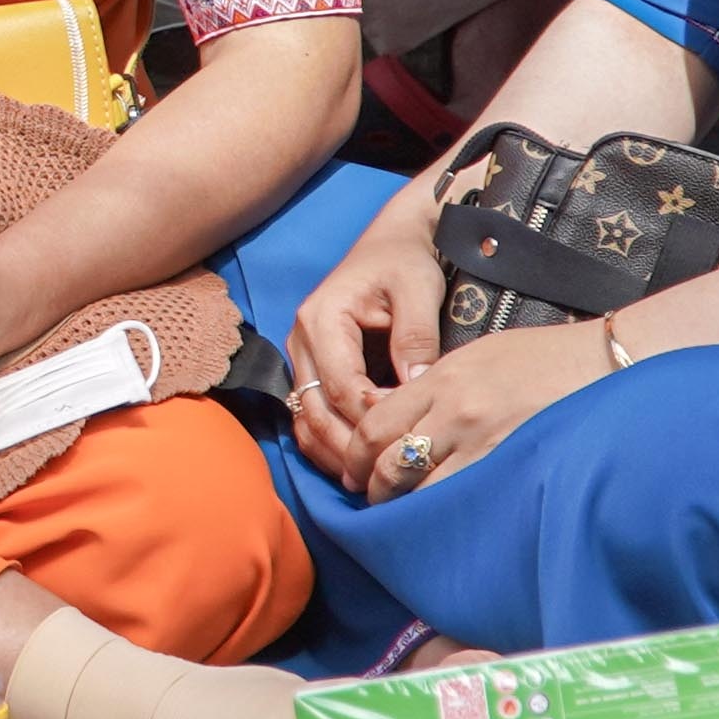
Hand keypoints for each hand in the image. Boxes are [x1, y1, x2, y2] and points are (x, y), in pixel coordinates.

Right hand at [283, 183, 455, 460]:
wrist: (394, 239)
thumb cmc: (406, 262)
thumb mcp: (418, 290)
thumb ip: (415, 339)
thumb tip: (415, 390)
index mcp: (322, 318)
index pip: (341, 385)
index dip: (371, 417)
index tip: (406, 435)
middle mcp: (301, 340)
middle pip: (314, 411)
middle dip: (349, 447)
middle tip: (387, 475)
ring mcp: (300, 356)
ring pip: (305, 419)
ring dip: (334, 452)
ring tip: (370, 479)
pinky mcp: (310, 368)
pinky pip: (308, 416)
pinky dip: (327, 443)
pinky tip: (356, 462)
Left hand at [295, 316, 612, 503]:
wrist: (605, 362)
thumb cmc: (543, 358)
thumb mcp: (477, 357)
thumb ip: (435, 388)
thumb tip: (402, 425)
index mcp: (441, 379)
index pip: (375, 426)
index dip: (355, 458)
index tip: (354, 474)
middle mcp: (455, 411)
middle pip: (389, 464)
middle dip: (373, 490)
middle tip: (372, 502)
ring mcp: (485, 443)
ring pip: (421, 491)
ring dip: (405, 509)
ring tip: (405, 517)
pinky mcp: (513, 467)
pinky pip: (464, 501)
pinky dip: (446, 515)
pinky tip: (445, 522)